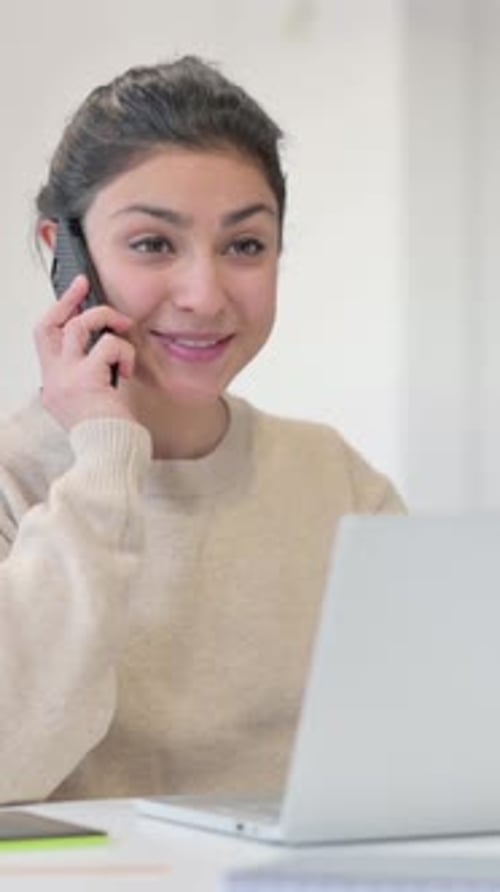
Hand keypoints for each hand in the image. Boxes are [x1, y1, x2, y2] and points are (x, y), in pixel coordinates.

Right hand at [35, 274, 136, 428]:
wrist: (110, 456)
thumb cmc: (108, 435)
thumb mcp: (91, 404)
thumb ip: (89, 378)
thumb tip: (104, 347)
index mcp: (54, 386)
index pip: (45, 338)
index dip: (58, 312)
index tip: (74, 294)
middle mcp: (54, 380)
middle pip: (49, 326)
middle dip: (69, 300)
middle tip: (85, 285)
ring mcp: (66, 378)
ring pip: (80, 326)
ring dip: (106, 319)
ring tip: (124, 328)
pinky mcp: (86, 378)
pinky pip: (108, 346)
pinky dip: (124, 352)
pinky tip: (128, 370)